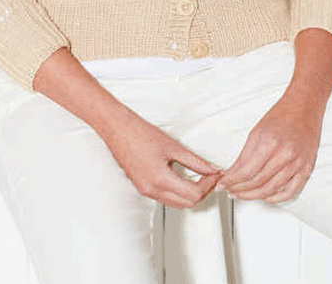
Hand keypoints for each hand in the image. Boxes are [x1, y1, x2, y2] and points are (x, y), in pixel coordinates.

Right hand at [101, 106, 222, 208]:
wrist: (117, 128)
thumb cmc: (139, 132)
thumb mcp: (172, 145)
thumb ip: (194, 161)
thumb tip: (211, 169)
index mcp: (160, 179)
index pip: (193, 194)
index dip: (208, 185)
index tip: (215, 174)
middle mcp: (152, 190)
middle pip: (186, 203)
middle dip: (202, 191)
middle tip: (210, 176)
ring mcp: (145, 190)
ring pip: (175, 203)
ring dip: (190, 194)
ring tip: (200, 178)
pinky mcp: (141, 187)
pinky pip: (164, 197)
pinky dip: (177, 192)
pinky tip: (182, 178)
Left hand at [216, 92, 323, 203]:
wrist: (303, 108)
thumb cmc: (280, 116)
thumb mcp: (256, 132)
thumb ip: (245, 155)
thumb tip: (232, 172)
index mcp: (269, 143)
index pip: (246, 171)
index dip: (231, 181)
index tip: (222, 184)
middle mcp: (284, 155)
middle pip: (257, 182)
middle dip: (240, 190)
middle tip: (230, 191)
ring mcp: (296, 164)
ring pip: (271, 189)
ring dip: (253, 195)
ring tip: (242, 195)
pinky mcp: (306, 169)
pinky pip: (289, 192)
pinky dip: (275, 198)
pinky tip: (265, 196)